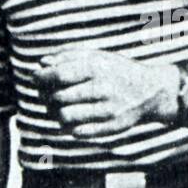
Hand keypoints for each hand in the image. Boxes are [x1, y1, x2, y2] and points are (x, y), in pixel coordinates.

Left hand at [35, 49, 178, 138]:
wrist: (150, 91)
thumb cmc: (116, 71)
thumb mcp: (96, 56)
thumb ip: (68, 56)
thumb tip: (41, 63)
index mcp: (98, 68)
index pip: (59, 75)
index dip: (41, 77)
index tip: (36, 78)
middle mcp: (103, 88)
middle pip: (58, 97)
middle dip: (47, 96)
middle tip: (48, 95)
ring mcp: (108, 110)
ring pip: (65, 117)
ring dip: (57, 113)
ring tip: (60, 108)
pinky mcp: (111, 127)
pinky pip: (78, 132)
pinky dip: (70, 126)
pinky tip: (74, 119)